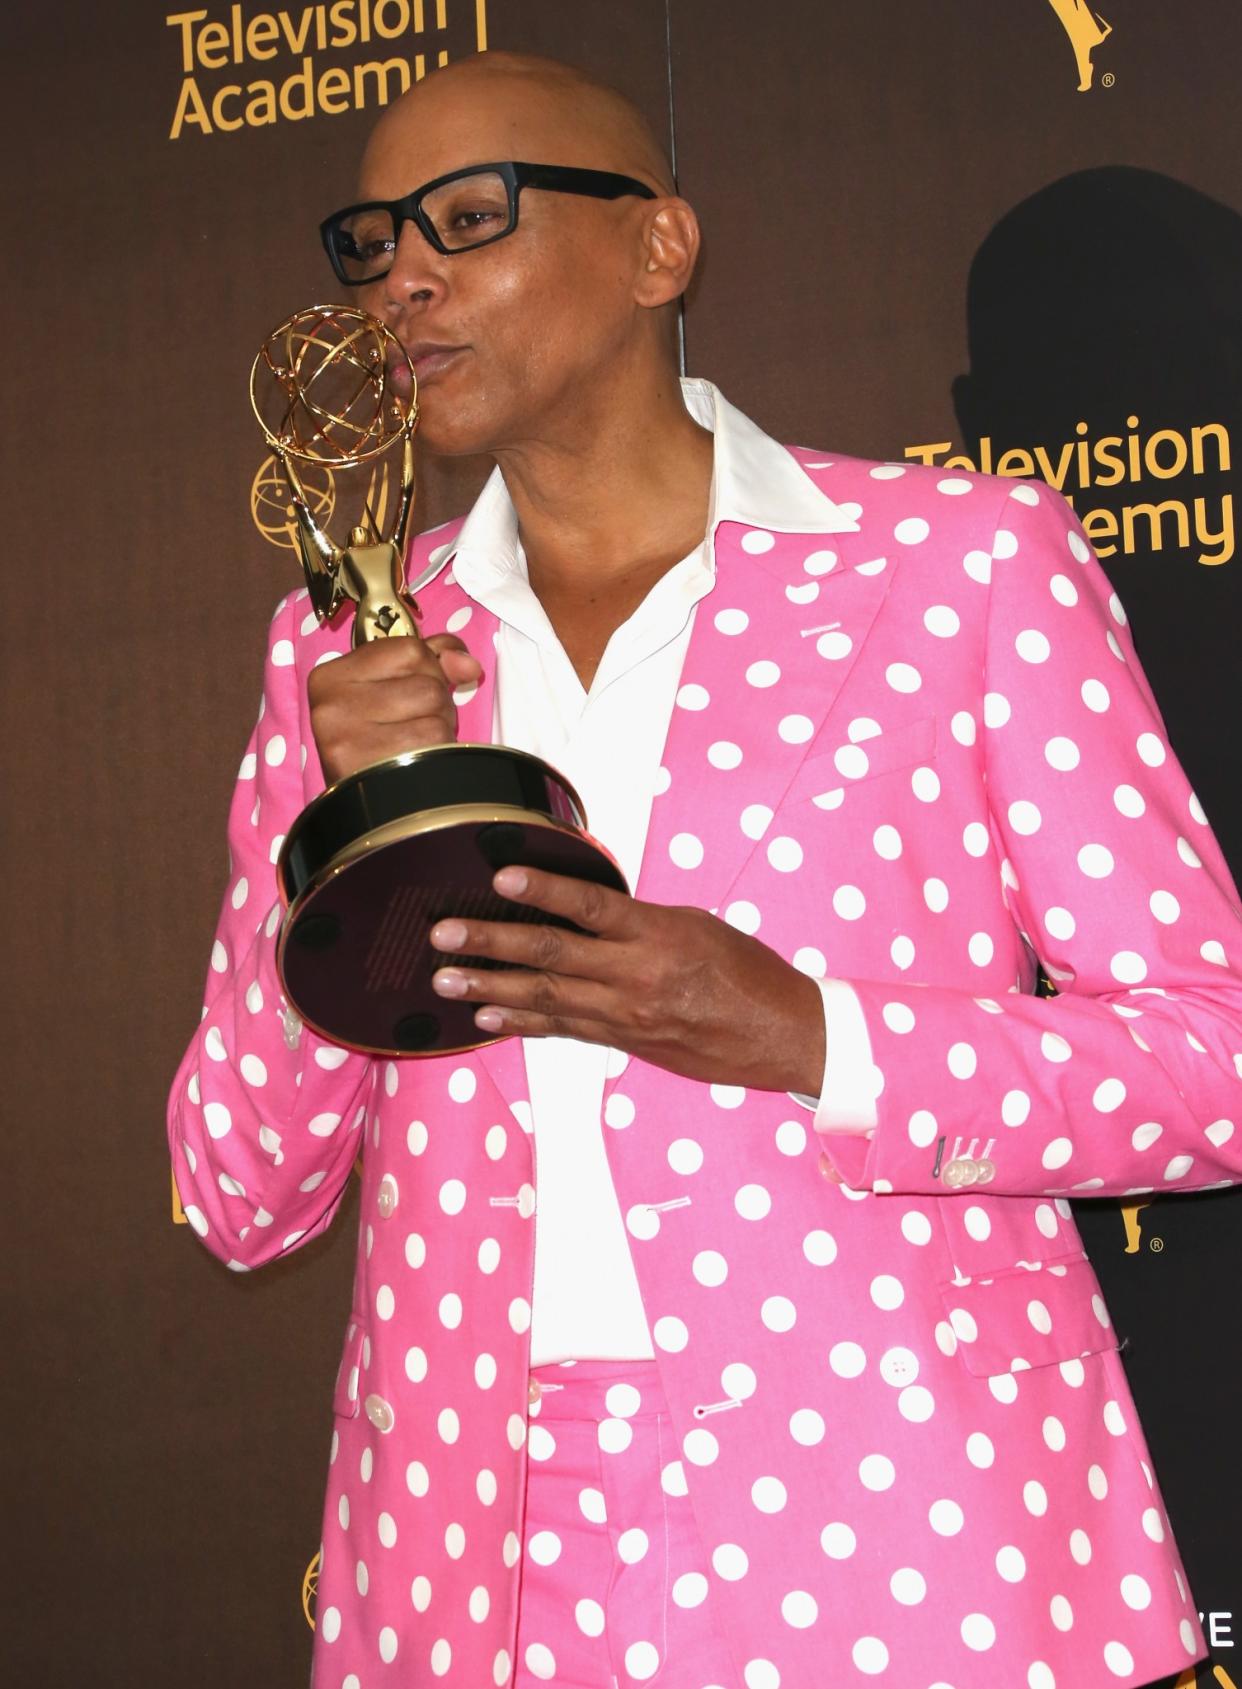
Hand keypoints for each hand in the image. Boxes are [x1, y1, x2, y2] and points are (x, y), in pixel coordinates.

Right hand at [308, 633, 481, 783]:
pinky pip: (437, 742)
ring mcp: (348, 735)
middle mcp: (333, 704)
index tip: (412, 693)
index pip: (410, 649)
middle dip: (435, 706)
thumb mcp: (387, 695)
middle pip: (428, 682)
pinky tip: (417, 765)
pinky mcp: (371, 765)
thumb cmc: (374, 751)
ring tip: (413, 748)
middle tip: (411, 729)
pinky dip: (440, 754)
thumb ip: (428, 662)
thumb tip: (466, 662)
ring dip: (439, 730)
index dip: (430, 670)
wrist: (363, 816)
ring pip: (436, 710)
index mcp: (331, 677)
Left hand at [429, 866, 826, 1093]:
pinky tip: (487, 1015)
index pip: (590, 907)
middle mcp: (636, 977)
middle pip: (551, 955)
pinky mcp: (624, 1042)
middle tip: (443, 933)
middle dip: (491, 943)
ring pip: (546, 997)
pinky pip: (564, 1029)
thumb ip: (637, 921)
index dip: (543, 889)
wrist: (781, 1035)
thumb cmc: (745, 973)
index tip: (501, 876)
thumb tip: (585, 908)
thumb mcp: (695, 926)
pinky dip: (522, 1020)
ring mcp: (626, 1015)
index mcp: (658, 935)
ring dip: (490, 986)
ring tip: (445, 979)